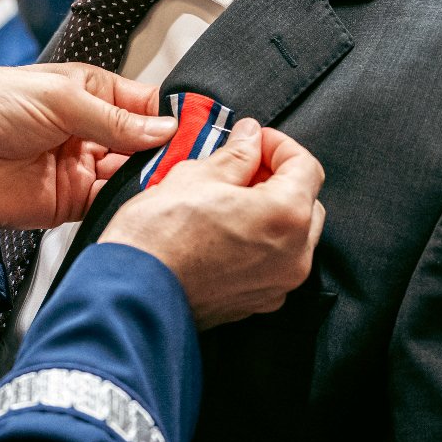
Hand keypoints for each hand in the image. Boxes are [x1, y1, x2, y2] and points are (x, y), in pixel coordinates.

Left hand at [0, 62, 177, 229]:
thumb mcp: (58, 98)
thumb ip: (113, 118)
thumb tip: (163, 129)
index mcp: (89, 91)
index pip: (144, 104)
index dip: (172, 115)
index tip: (199, 127)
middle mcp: (89, 129)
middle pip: (145, 142)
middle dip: (168, 150)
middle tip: (194, 159)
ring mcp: (81, 166)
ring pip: (132, 174)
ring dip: (152, 177)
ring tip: (175, 180)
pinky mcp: (71, 201)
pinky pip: (110, 203)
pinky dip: (129, 203)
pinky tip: (146, 200)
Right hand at [99, 118, 324, 328]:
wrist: (134, 293)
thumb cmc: (158, 237)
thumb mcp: (197, 175)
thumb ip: (237, 154)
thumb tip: (250, 138)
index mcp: (285, 215)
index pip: (305, 167)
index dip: (279, 145)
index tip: (255, 140)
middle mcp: (294, 255)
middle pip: (307, 202)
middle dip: (279, 179)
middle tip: (244, 165)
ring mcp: (279, 284)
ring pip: (294, 236)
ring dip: (273, 211)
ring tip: (231, 198)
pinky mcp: (259, 302)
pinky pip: (275, 263)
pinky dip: (262, 242)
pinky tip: (227, 230)